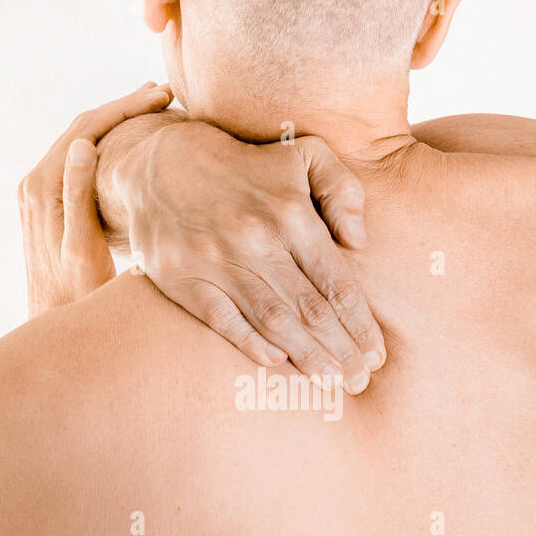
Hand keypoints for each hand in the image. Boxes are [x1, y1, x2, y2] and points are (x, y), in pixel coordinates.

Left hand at [19, 83, 171, 316]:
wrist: (55, 322)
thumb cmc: (75, 294)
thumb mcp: (81, 247)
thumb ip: (77, 194)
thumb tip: (83, 145)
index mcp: (41, 186)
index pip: (86, 128)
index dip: (125, 108)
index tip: (161, 97)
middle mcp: (34, 182)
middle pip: (82, 127)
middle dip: (123, 107)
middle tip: (164, 93)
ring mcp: (39, 191)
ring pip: (81, 141)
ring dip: (115, 122)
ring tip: (152, 108)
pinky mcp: (49, 202)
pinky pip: (78, 160)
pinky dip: (106, 143)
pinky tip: (130, 143)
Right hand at [113, 121, 386, 391]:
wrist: (160, 164)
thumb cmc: (246, 167)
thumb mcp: (304, 154)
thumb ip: (343, 189)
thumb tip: (359, 240)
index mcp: (292, 214)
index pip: (336, 282)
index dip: (360, 324)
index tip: (376, 354)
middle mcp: (257, 240)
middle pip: (310, 309)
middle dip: (341, 350)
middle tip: (359, 380)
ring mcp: (218, 261)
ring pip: (273, 320)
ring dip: (306, 356)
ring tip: (331, 381)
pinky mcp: (184, 278)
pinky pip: (223, 321)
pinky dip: (251, 344)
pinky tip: (277, 362)